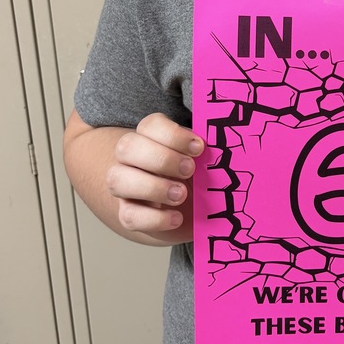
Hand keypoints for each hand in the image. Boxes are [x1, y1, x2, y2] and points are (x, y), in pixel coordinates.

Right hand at [105, 113, 203, 240]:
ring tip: (181, 194)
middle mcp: (131, 159)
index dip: (173, 135)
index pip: (150, 125)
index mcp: (151, 138)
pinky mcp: (128, 214)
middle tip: (190, 170)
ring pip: (117, 180)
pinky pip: (129, 216)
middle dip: (161, 158)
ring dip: (152, 187)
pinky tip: (177, 218)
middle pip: (127, 147)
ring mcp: (125, 187)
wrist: (184, 211)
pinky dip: (155, 218)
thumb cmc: (194, 178)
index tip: (199, 148)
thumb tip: (226, 146)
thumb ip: (206, 152)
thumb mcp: (202, 161)